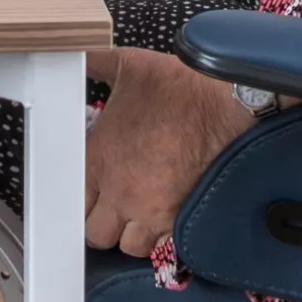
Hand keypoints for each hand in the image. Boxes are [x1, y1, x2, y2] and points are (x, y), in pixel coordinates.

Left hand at [84, 48, 251, 257]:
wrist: (228, 103)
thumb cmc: (182, 86)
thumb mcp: (129, 65)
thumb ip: (94, 62)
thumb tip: (75, 52)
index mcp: (99, 158)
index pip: (73, 202)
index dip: (82, 199)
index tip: (92, 192)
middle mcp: (120, 191)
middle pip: (96, 234)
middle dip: (103, 223)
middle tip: (115, 206)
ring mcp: (151, 210)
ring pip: (128, 247)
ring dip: (132, 235)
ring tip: (140, 215)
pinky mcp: (181, 220)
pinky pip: (162, 249)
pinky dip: (161, 240)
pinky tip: (165, 220)